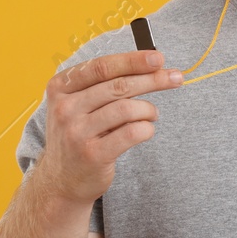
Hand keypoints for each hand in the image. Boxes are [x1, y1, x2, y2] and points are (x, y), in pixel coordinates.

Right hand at [39, 50, 182, 203]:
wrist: (61, 180)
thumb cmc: (79, 133)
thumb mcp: (79, 104)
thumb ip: (105, 83)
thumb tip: (150, 63)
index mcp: (60, 87)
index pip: (102, 67)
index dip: (133, 60)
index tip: (158, 58)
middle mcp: (64, 108)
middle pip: (119, 85)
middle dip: (153, 79)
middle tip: (176, 78)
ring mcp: (76, 132)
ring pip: (128, 108)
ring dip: (149, 109)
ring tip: (152, 114)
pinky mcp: (92, 154)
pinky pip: (132, 132)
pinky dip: (146, 128)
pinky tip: (146, 130)